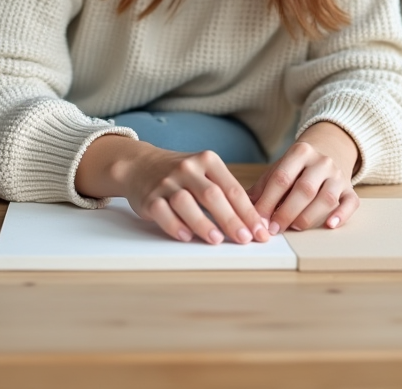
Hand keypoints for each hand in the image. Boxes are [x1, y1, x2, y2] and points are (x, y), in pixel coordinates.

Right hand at [75, 136, 269, 245]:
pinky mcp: (150, 198)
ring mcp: (167, 182)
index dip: (248, 212)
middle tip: (245, 239)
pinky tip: (187, 236)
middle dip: (231, 219)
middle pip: (212, 195)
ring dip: (203, 223)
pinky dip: (175, 226)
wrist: (141, 166)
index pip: (232, 189)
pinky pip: (163, 212)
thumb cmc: (182, 174)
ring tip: (217, 239)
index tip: (260, 231)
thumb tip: (254, 222)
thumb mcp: (206, 172)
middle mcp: (187, 168)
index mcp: (207, 161)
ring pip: (186, 203)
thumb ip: (226, 192)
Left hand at [248, 122, 359, 233]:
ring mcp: (338, 175)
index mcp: (300, 152)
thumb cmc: (298, 168)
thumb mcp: (279, 169)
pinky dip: (341, 215)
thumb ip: (263, 188)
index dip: (268, 201)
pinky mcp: (350, 189)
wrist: (330, 151)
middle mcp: (322, 161)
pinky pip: (350, 203)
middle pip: (304, 189)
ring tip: (294, 227)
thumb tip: (243, 209)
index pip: (282, 178)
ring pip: (327, 198)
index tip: (258, 219)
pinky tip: (329, 224)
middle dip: (286, 212)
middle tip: (274, 229)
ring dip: (308, 216)